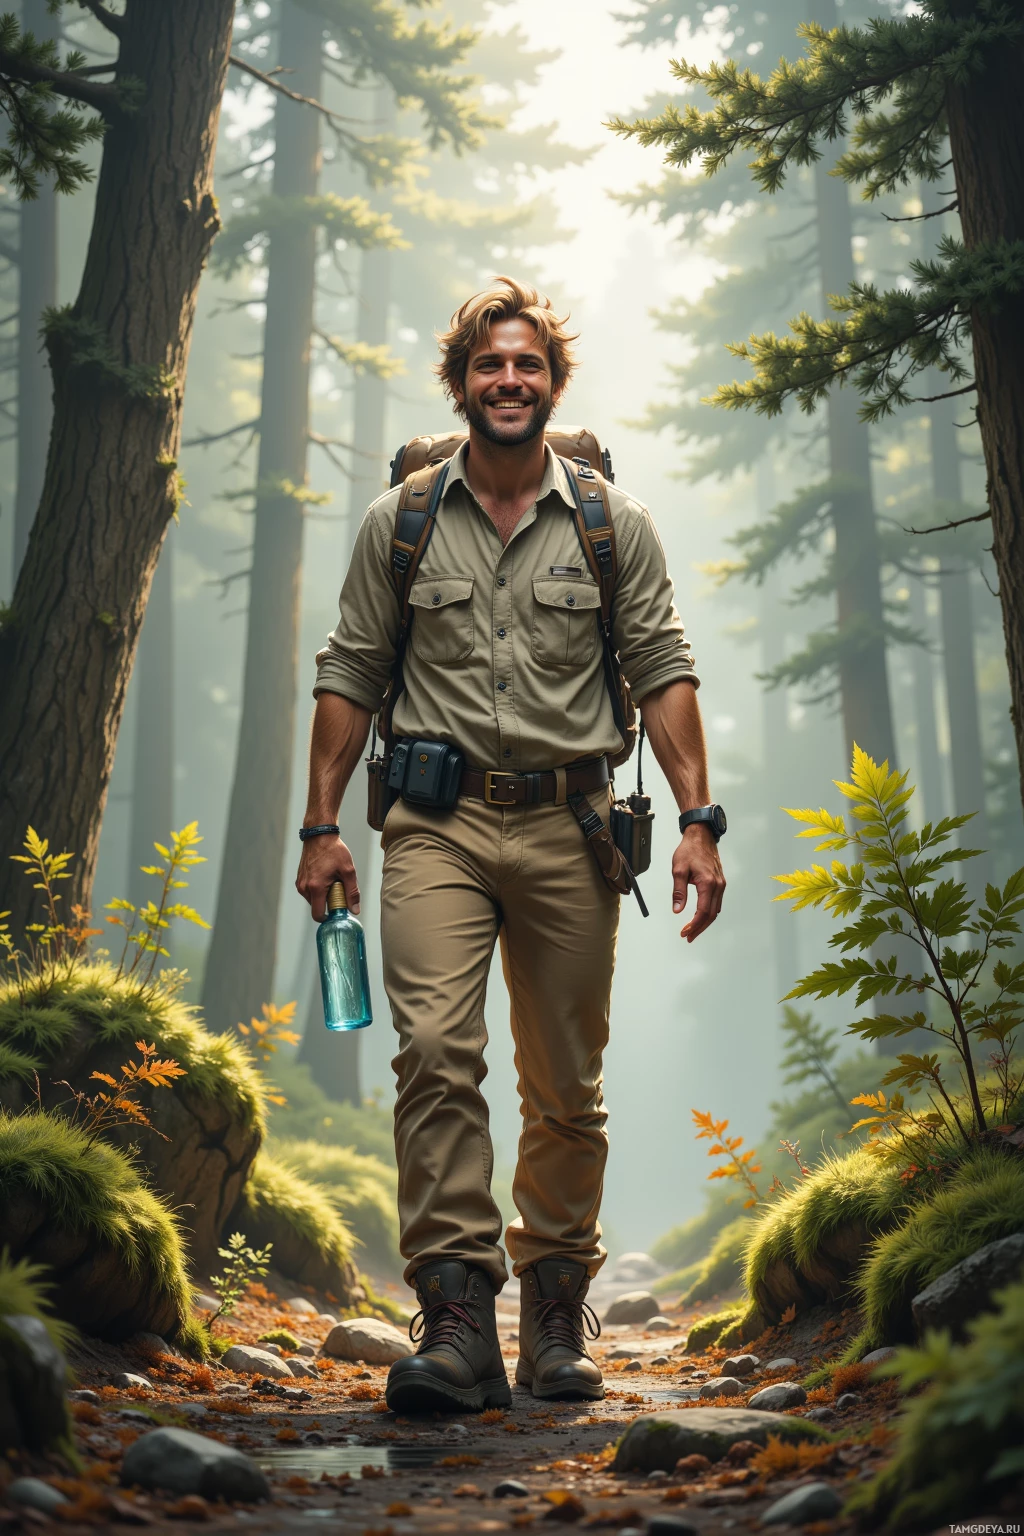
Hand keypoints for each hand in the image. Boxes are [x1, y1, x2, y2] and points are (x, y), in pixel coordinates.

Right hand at [295, 834, 360, 919]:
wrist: (319, 835)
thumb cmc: (334, 851)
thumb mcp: (348, 871)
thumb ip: (352, 892)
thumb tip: (355, 910)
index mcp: (315, 887)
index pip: (317, 915)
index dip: (328, 917)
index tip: (338, 911)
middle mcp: (304, 887)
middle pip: (316, 906)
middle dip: (328, 902)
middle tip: (338, 888)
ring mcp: (300, 883)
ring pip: (313, 899)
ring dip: (323, 895)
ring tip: (332, 879)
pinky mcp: (299, 878)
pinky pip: (309, 891)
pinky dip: (318, 888)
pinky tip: (325, 876)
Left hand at [672, 825, 724, 941]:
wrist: (701, 836)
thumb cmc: (689, 850)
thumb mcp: (678, 870)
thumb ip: (678, 891)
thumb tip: (677, 909)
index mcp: (708, 883)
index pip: (703, 911)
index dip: (694, 925)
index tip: (684, 932)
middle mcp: (718, 885)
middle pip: (711, 914)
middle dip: (699, 928)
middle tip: (688, 936)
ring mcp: (721, 884)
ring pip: (715, 910)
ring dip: (704, 922)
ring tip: (692, 930)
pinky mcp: (720, 882)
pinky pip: (716, 902)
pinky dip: (709, 912)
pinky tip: (700, 916)